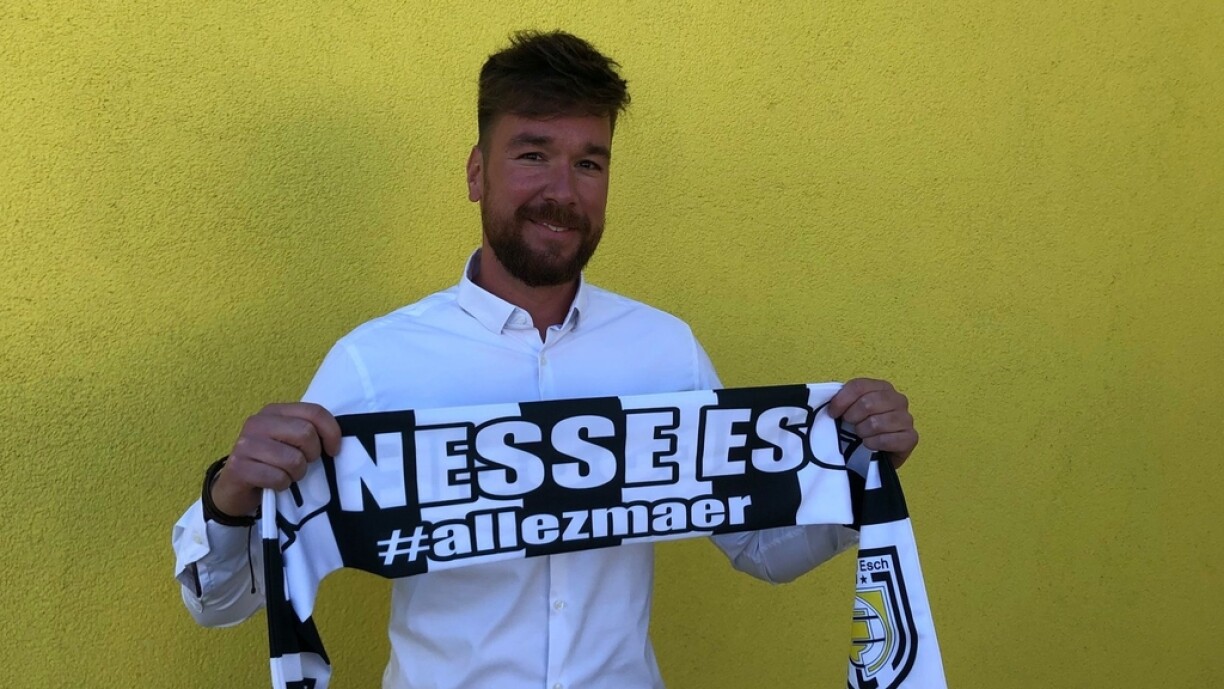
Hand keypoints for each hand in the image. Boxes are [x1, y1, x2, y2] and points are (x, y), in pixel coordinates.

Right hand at [210, 403, 341, 517]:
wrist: (235, 489)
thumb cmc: (270, 463)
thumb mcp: (289, 442)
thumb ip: (308, 432)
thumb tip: (335, 440)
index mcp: (274, 411)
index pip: (314, 412)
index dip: (331, 432)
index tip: (333, 450)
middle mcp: (257, 422)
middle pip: (305, 433)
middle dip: (311, 455)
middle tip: (302, 464)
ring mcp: (245, 444)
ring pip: (293, 459)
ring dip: (296, 474)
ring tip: (286, 474)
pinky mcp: (238, 467)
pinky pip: (277, 477)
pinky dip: (281, 485)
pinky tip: (273, 483)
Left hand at [825, 378, 916, 467]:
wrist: (877, 454)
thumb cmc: (863, 427)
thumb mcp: (851, 410)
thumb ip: (843, 401)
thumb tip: (831, 404)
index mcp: (883, 387)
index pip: (859, 386)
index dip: (842, 400)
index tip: (833, 413)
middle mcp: (898, 399)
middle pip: (867, 403)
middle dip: (852, 418)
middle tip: (850, 426)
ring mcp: (907, 418)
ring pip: (876, 423)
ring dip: (862, 432)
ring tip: (861, 436)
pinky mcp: (911, 438)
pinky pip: (886, 440)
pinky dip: (873, 444)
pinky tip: (870, 445)